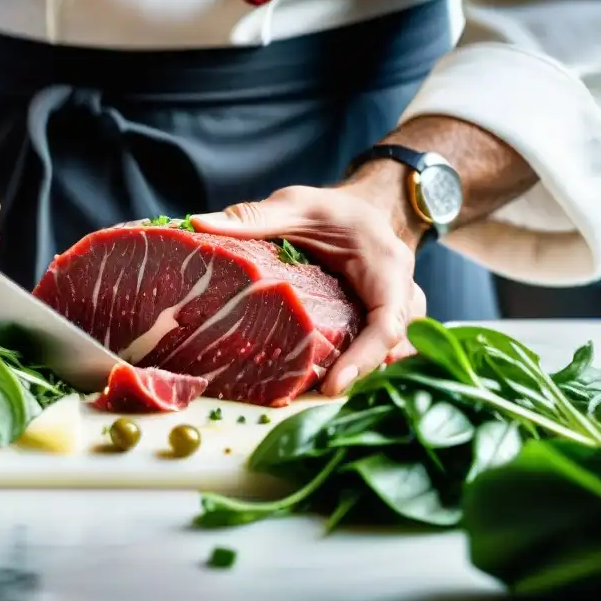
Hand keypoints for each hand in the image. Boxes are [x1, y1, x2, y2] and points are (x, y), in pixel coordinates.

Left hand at [190, 182, 425, 396]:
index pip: (388, 322)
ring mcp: (400, 310)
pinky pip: (387, 351)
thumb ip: (253, 217)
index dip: (364, 358)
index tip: (332, 386)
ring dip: (366, 375)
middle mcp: (402, 290)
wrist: (364, 207)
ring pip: (396, 353)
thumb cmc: (332, 208)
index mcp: (386, 264)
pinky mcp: (387, 322)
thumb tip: (198, 225)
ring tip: (320, 392)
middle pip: (394, 347)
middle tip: (316, 395)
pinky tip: (329, 382)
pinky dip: (365, 368)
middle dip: (362, 375)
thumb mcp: (295, 205)